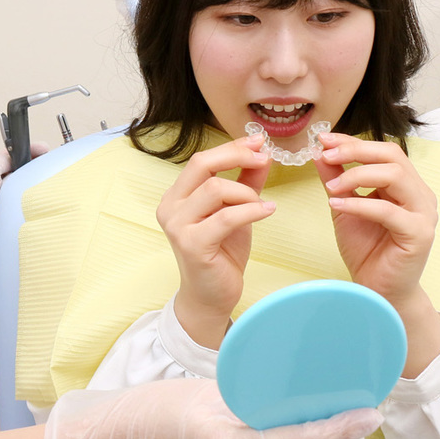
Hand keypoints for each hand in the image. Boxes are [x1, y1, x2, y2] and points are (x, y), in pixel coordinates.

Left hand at [0, 144, 47, 266]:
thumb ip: (4, 158)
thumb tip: (17, 151)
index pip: (16, 155)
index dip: (31, 152)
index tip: (45, 151)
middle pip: (22, 170)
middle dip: (33, 168)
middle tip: (46, 167)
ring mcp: (2, 195)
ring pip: (23, 186)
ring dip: (31, 186)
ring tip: (42, 183)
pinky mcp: (5, 209)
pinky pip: (21, 202)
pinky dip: (27, 201)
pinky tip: (33, 201)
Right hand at [156, 134, 271, 347]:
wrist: (211, 296)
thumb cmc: (221, 253)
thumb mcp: (236, 211)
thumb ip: (246, 182)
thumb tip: (263, 153)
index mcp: (177, 195)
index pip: (203, 159)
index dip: (232, 147)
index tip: (259, 142)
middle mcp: (170, 206)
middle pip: (202, 164)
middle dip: (237, 156)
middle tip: (265, 159)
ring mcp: (178, 226)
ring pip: (215, 189)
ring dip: (246, 193)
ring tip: (262, 205)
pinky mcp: (192, 244)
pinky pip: (226, 217)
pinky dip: (252, 210)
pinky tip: (268, 210)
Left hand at [314, 133, 436, 303]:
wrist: (378, 290)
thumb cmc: (366, 249)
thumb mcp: (344, 206)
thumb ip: (336, 178)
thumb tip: (320, 150)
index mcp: (406, 185)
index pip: (384, 150)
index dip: (353, 142)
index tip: (323, 138)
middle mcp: (420, 194)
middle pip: (393, 156)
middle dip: (355, 151)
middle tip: (326, 155)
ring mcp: (423, 214)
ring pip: (395, 176)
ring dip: (357, 175)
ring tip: (330, 187)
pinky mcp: (419, 234)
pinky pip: (388, 210)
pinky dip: (359, 204)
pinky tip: (336, 205)